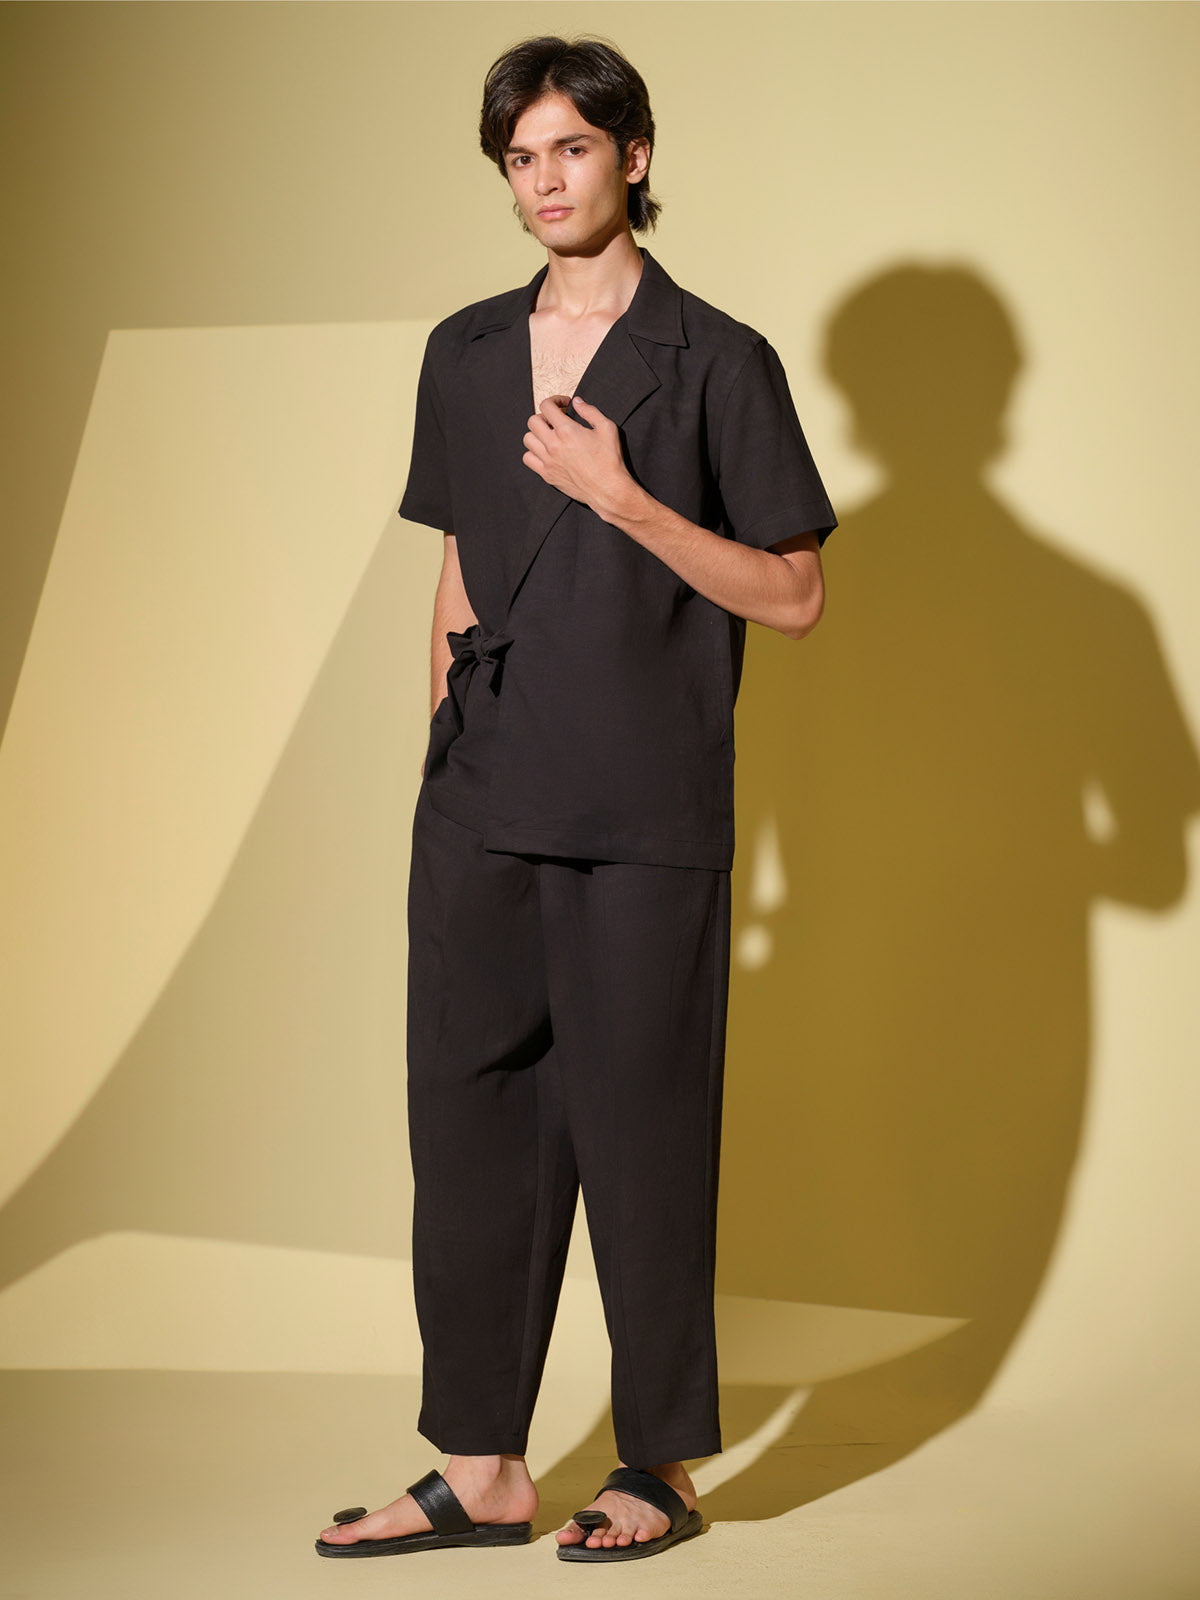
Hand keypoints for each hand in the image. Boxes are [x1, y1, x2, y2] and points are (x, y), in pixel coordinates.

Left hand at [522, 394, 630, 513]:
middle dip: (544, 416)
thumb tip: (577, 402)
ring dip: (537, 434)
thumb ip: (590, 412)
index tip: (564, 405)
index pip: (546, 406)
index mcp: (567, 430)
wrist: (608, 489)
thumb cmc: (610, 460)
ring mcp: (548, 461)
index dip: (554, 400)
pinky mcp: (547, 475)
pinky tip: (545, 452)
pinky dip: (533, 453)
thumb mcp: (607, 428)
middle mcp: (553, 444)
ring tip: (549, 436)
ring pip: (527, 439)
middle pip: (533, 421)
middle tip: (555, 421)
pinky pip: (528, 459)